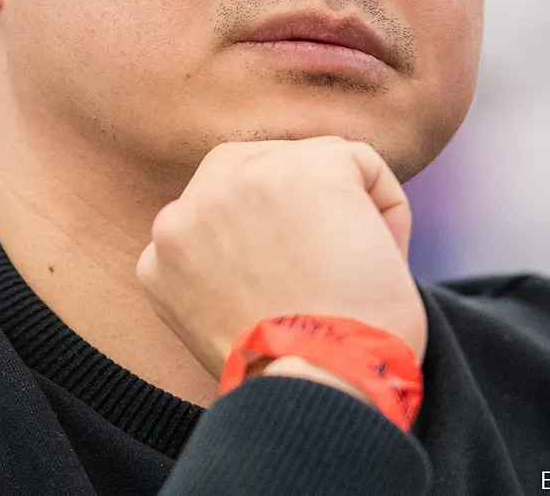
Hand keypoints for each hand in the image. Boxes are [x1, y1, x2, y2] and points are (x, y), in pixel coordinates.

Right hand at [135, 137, 426, 383]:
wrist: (315, 388)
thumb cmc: (289, 373)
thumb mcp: (219, 313)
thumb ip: (224, 263)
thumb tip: (276, 230)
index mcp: (163, 251)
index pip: (224, 210)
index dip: (273, 243)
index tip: (297, 288)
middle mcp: (189, 206)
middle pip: (262, 170)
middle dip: (302, 209)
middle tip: (329, 274)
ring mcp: (242, 180)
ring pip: (312, 160)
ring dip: (342, 208)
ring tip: (350, 274)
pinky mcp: (306, 169)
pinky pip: (363, 164)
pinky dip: (386, 210)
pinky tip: (378, 260)